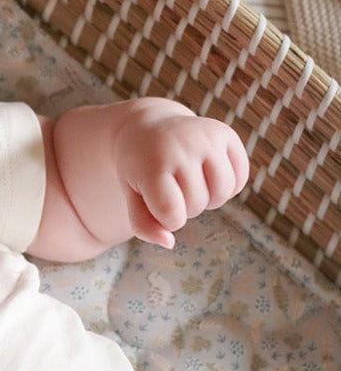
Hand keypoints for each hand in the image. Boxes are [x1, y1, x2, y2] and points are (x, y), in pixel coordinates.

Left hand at [113, 107, 248, 248]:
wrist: (148, 128)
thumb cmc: (139, 168)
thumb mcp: (131, 194)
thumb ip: (143, 224)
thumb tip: (169, 243)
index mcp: (153, 165)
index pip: (172, 213)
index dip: (169, 219)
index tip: (159, 204)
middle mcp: (181, 148)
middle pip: (197, 204)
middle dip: (185, 205)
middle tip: (172, 186)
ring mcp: (205, 138)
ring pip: (222, 193)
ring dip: (208, 197)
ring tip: (191, 182)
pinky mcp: (225, 134)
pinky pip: (239, 179)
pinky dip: (227, 186)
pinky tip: (208, 174)